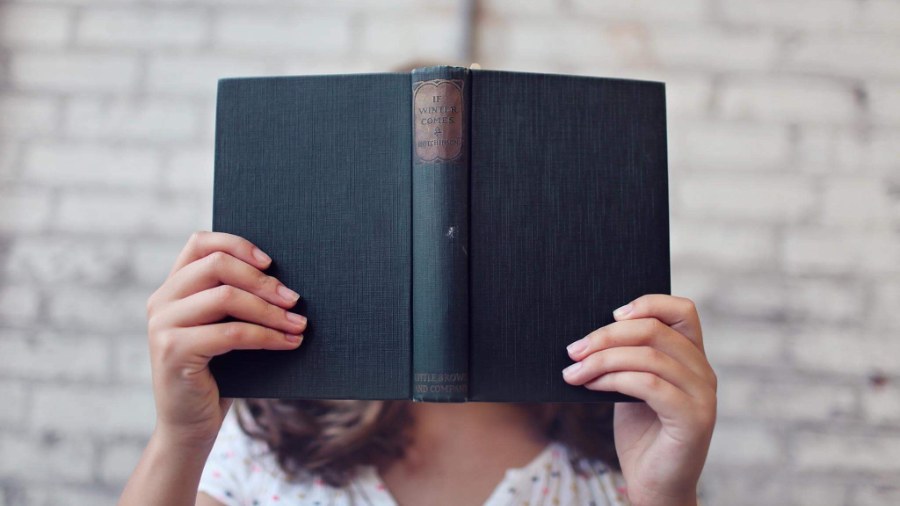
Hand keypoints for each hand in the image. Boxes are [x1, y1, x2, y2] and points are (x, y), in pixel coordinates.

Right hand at [145, 231, 306, 447]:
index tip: (271, 262)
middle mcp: (161, 300)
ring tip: (299, 324)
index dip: (237, 244)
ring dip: (270, 310)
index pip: (200, 243)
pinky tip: (289, 342)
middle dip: (262, 280)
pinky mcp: (173, 351)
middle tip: (294, 299)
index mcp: (172, 288)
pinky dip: (267, 336)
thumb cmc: (218, 373)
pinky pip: (232, 333)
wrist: (190, 425)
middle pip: (217, 265)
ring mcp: (163, 325)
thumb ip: (237, 300)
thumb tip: (285, 280)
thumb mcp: (224, 328)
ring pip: (226, 296)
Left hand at [563, 295, 715, 505]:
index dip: (648, 303)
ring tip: (574, 371)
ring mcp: (703, 395)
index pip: (682, 311)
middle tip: (574, 349)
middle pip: (655, 330)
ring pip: (649, 356)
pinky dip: (613, 380)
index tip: (612, 314)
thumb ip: (626, 359)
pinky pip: (648, 384)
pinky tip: (592, 385)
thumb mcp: (631, 387)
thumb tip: (589, 334)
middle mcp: (704, 372)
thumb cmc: (641, 435)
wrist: (654, 486)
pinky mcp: (694, 419)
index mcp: (692, 359)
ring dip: (602, 360)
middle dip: (607, 335)